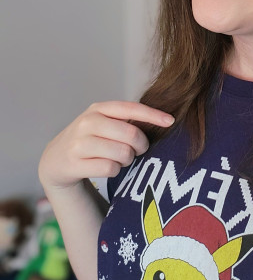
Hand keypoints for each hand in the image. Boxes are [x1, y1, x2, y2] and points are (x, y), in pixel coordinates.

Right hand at [39, 101, 173, 191]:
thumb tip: (161, 122)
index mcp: (99, 109)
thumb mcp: (103, 123)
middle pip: (131, 134)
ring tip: (118, 158)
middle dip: (140, 146)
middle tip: (137, 150)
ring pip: (122, 153)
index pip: (131, 108)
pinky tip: (106, 167)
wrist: (55, 159)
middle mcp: (88, 122)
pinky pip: (110, 169)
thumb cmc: (89, 139)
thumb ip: (125, 120)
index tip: (170, 121)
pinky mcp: (74, 163)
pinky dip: (114, 171)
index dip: (153, 115)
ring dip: (126, 160)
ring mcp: (80, 143)